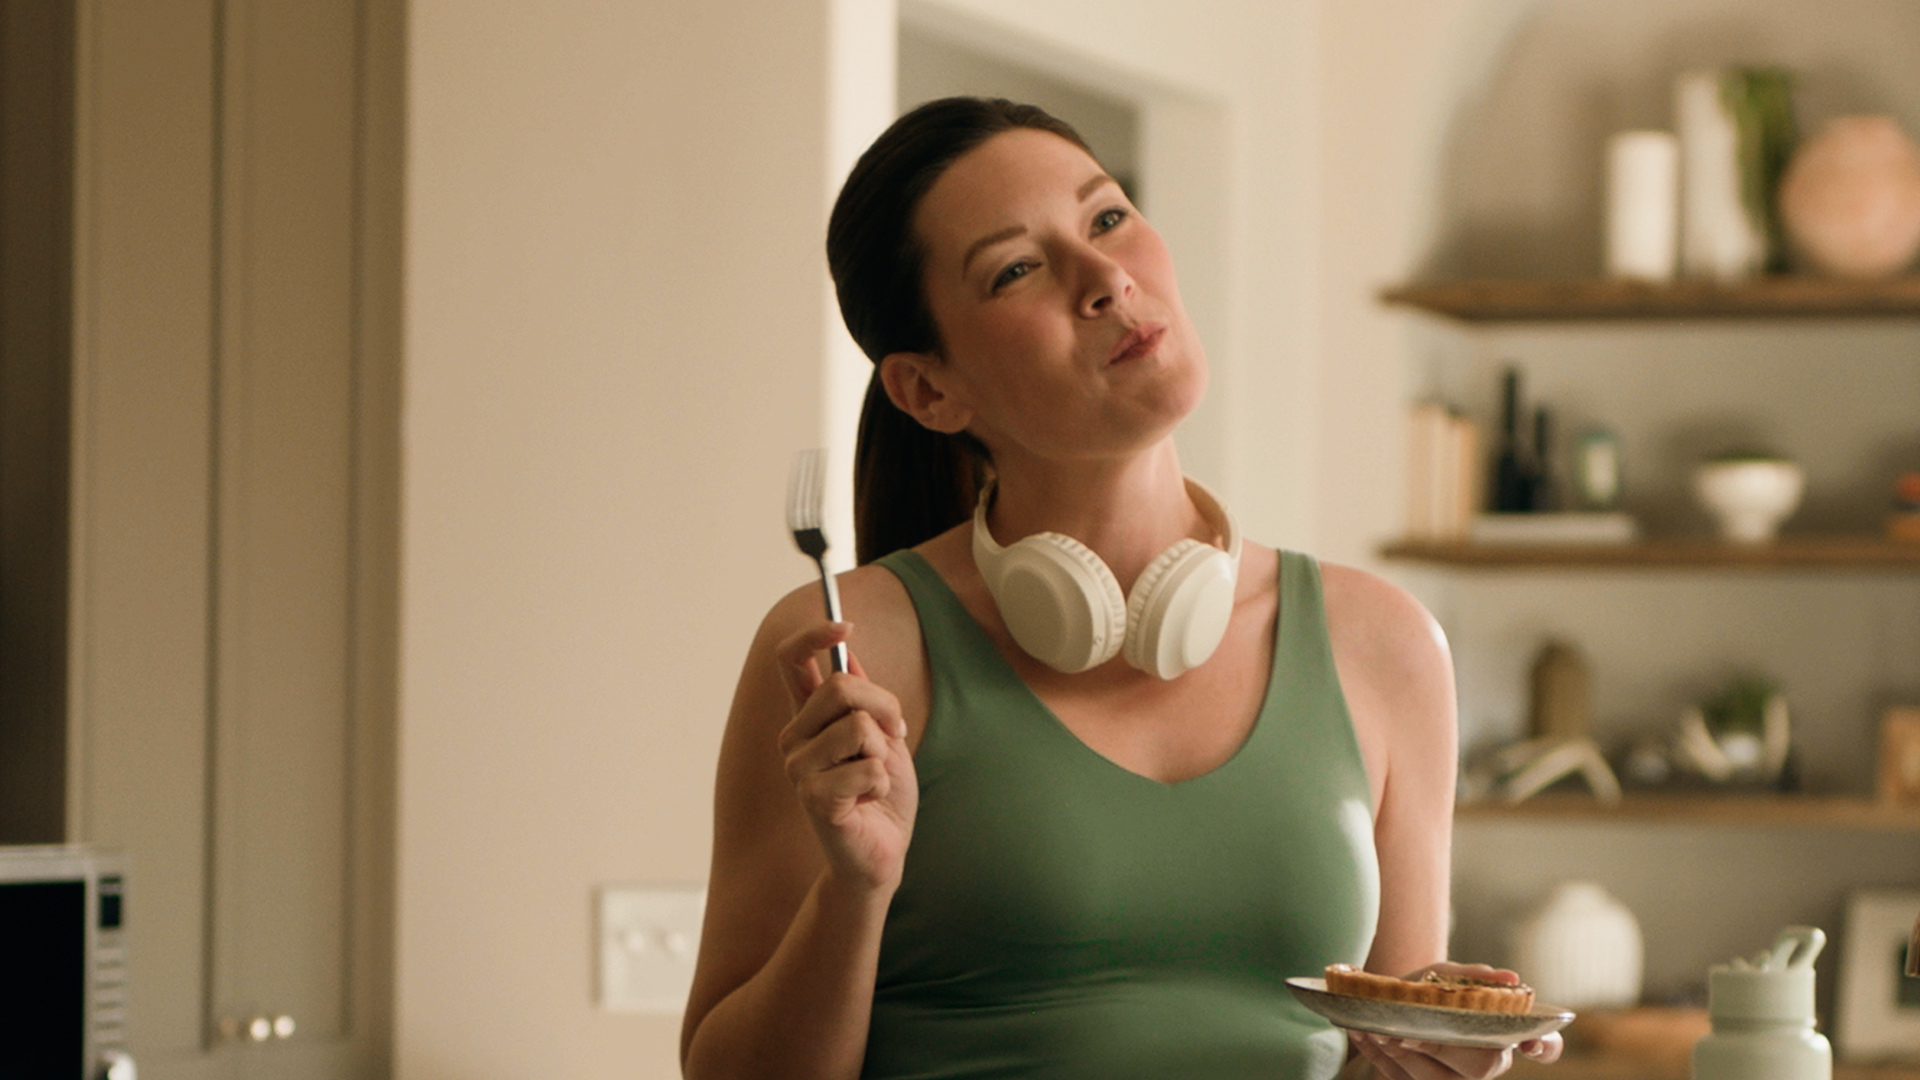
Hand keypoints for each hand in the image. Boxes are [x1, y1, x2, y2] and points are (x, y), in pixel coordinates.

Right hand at [775, 621, 917, 892]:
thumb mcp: (882, 737)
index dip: (814, 635)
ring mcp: (798, 768)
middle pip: (841, 685)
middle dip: (885, 706)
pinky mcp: (813, 797)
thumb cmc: (880, 795)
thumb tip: (847, 653)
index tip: (846, 626)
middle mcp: (793, 738)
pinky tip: (867, 802)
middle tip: (894, 736)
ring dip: (883, 752)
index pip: (791, 660)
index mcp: (807, 718)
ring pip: (858, 726)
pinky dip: (882, 783)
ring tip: (872, 778)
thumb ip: (863, 699)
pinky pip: (868, 767)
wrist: (881, 853)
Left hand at [1346, 964, 1562, 1079]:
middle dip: (1440, 1047)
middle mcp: (1487, 1063)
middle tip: (1406, 1032)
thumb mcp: (1442, 976)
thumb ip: (1472, 976)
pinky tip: (1363, 1036)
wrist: (1384, 1014)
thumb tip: (1509, 977)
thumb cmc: (1423, 994)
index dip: (1545, 1046)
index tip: (1529, 1043)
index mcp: (1501, 1034)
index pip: (1545, 1045)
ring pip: (1438, 1079)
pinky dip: (1379, 1059)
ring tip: (1378, 1031)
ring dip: (1403, 1055)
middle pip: (1481, 1065)